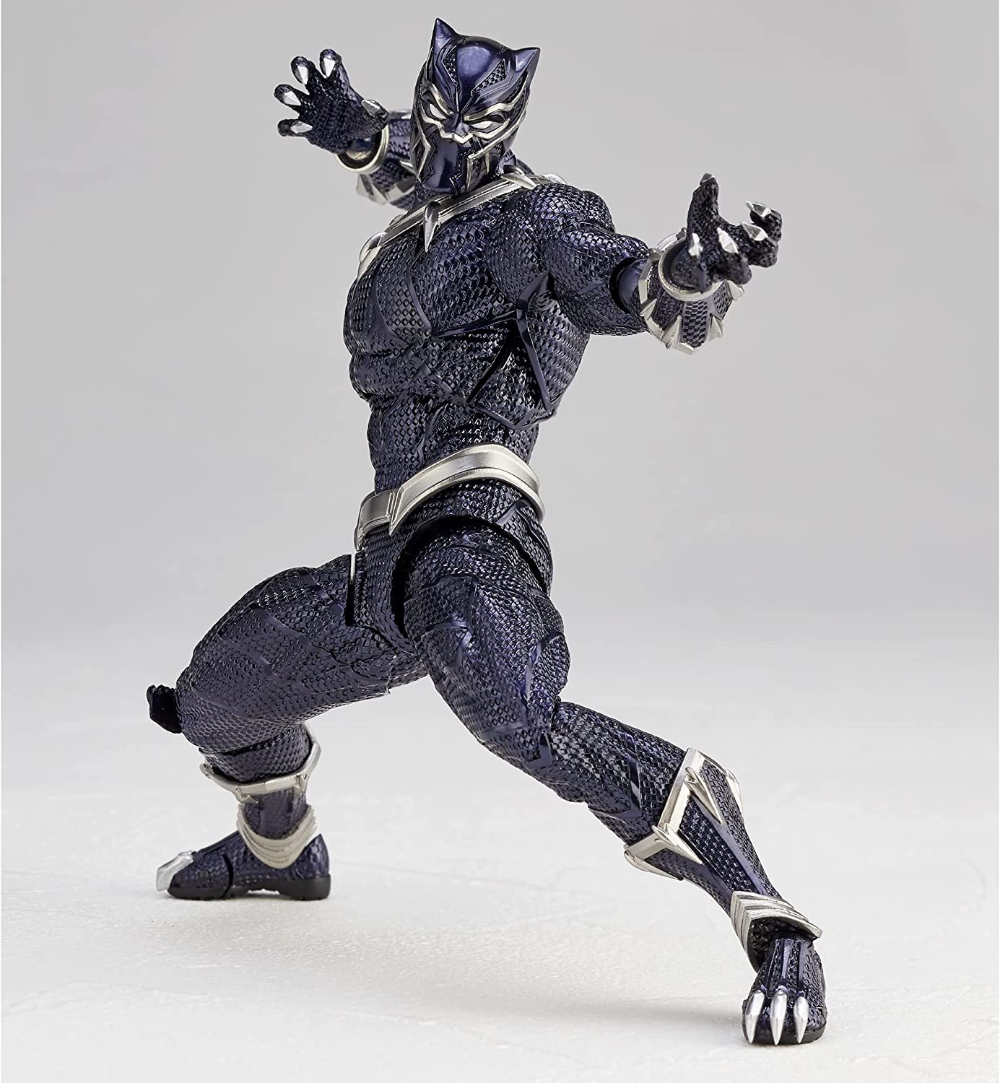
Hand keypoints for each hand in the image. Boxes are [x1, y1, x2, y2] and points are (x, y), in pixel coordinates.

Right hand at [274, 50, 388, 154]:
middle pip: (306, 72)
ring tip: (289, 93)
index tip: (328, 62)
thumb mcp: (369, 119)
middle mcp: (318, 91)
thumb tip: (377, 109)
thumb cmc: (356, 120)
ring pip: (291, 94)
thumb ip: (374, 114)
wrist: (347, 138)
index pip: (330, 64)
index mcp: (335, 83)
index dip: (328, 61)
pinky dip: (289, 126)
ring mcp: (308, 108)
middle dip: (302, 69)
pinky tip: (294, 127)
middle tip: (304, 72)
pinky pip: (289, 126)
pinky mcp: (303, 127)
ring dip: (288, 93)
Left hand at [681, 174, 781, 291]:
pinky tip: (694, 247)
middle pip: (769, 256)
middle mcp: (745, 257)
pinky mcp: (707, 280)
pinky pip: (706, 279)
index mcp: (750, 240)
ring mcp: (727, 271)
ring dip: (734, 256)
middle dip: (762, 240)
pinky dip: (700, 263)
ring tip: (723, 238)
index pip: (775, 232)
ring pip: (743, 274)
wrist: (687, 261)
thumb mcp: (705, 212)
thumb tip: (707, 178)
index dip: (770, 219)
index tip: (750, 206)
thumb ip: (707, 196)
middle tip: (745, 225)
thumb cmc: (706, 236)